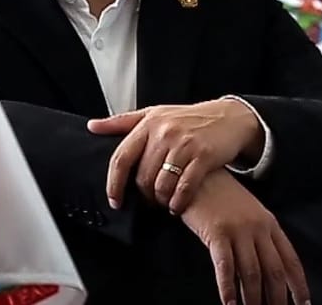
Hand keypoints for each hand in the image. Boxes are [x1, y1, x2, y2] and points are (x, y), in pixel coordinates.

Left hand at [87, 99, 263, 212]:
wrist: (229, 117)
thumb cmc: (189, 118)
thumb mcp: (155, 114)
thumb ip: (122, 122)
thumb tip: (92, 126)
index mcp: (149, 123)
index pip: (122, 158)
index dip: (114, 184)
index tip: (115, 201)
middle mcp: (165, 132)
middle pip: (142, 176)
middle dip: (144, 195)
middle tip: (150, 201)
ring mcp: (185, 144)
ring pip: (161, 185)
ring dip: (161, 200)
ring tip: (165, 203)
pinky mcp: (204, 156)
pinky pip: (184, 188)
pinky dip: (178, 202)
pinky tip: (178, 206)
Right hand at [181, 170, 309, 304]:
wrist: (198, 175)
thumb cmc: (221, 197)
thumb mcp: (248, 214)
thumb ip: (260, 237)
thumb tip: (267, 271)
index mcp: (270, 224)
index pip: (290, 260)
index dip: (298, 285)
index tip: (304, 304)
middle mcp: (259, 228)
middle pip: (274, 271)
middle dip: (277, 298)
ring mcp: (239, 230)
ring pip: (252, 273)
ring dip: (253, 300)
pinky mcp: (217, 233)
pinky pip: (226, 266)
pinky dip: (228, 288)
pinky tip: (229, 304)